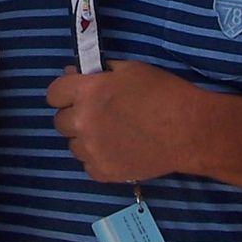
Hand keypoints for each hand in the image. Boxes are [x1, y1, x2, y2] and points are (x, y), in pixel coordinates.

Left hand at [46, 61, 205, 182]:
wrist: (189, 130)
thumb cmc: (163, 93)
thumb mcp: (130, 69)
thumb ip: (100, 72)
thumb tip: (81, 75)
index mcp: (87, 93)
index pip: (53, 94)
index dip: (64, 92)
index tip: (77, 92)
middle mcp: (83, 123)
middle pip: (59, 121)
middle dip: (74, 115)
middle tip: (98, 114)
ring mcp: (92, 151)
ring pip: (73, 145)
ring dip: (85, 138)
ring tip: (110, 134)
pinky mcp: (104, 172)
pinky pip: (88, 165)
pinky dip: (98, 158)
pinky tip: (117, 150)